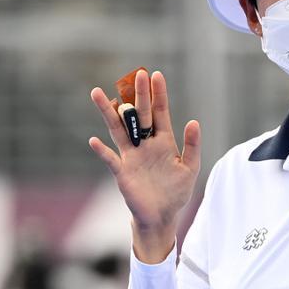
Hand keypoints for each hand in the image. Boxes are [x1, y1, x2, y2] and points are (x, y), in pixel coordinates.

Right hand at [89, 70, 200, 261]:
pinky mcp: (123, 172)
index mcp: (164, 140)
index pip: (160, 112)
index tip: (155, 75)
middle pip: (140, 115)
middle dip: (138, 95)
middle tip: (136, 74)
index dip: (158, 94)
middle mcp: (146, 143)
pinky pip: (111, 159)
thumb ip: (192, 145)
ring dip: (108, 112)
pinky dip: (102, 151)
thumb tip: (194, 121)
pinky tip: (94, 141)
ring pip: (118, 129)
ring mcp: (132, 156)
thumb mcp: (190, 167)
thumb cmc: (177, 190)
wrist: (162, 214)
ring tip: (98, 93)